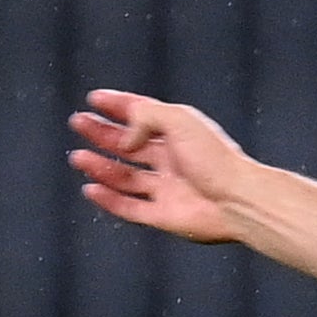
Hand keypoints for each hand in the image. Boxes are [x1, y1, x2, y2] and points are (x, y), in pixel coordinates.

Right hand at [67, 89, 249, 244]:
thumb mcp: (178, 119)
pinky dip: (109, 199)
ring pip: (126, 177)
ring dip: (100, 167)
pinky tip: (90, 188)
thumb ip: (145, 117)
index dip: (119, 105)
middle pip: (130, 146)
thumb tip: (124, 139)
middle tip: (78, 123)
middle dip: (103, 134)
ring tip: (77, 157)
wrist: (239, 200)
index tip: (94, 99)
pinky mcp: (164, 217)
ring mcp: (168, 190)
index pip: (144, 115)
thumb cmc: (215, 157)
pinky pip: (130, 208)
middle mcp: (173, 160)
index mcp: (180, 134)